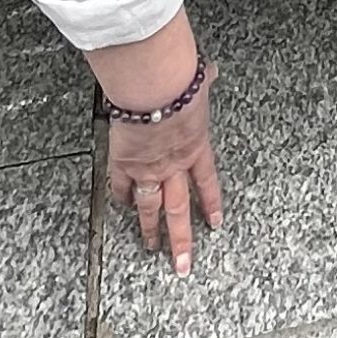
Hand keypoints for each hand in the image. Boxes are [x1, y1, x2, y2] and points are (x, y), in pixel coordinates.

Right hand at [107, 62, 222, 275]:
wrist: (152, 89)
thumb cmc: (176, 80)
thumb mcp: (196, 83)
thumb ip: (202, 82)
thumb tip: (208, 71)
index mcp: (196, 147)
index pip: (206, 183)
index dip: (210, 204)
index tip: (214, 224)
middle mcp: (173, 166)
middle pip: (178, 210)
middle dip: (181, 241)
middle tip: (183, 266)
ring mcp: (148, 169)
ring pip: (150, 209)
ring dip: (150, 232)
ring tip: (152, 250)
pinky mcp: (124, 165)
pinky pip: (122, 189)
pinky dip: (122, 200)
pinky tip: (123, 210)